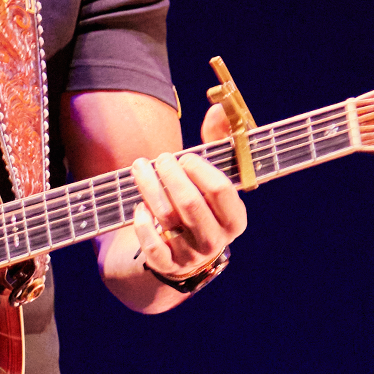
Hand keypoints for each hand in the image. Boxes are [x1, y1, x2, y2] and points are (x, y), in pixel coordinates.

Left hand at [129, 102, 246, 281]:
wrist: (182, 251)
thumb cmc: (199, 202)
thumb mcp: (214, 176)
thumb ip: (220, 141)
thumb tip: (219, 108)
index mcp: (234, 220)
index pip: (222, 191)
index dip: (200, 169)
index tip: (185, 157)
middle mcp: (215, 240)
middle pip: (191, 203)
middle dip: (171, 175)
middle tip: (161, 158)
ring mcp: (190, 255)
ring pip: (167, 218)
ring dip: (149, 187)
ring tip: (140, 166)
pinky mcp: (165, 265)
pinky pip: (151, 246)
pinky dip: (142, 223)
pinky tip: (139, 205)